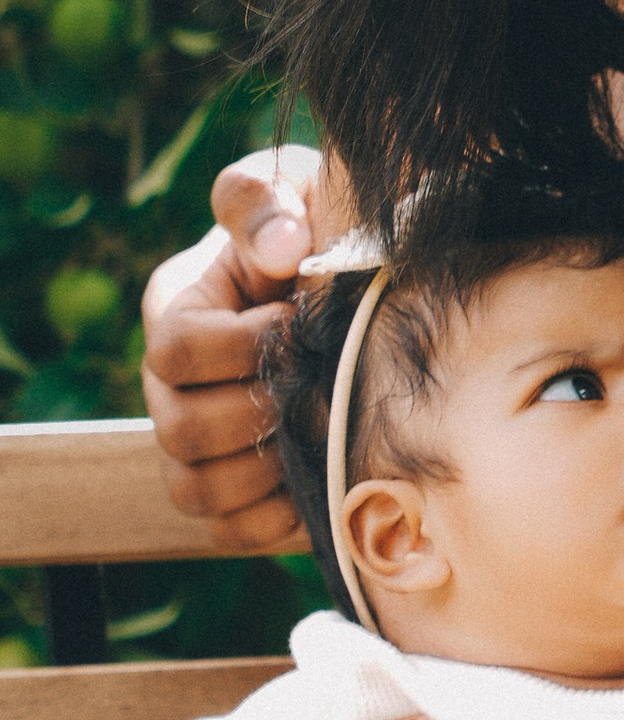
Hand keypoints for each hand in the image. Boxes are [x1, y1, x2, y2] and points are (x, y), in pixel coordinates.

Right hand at [140, 145, 326, 552]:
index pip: (176, 348)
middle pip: (179, 429)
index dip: (243, 345)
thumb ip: (268, 201)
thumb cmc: (320, 230)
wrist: (358, 292)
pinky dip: (274, 519)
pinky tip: (324, 479)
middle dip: (256, 413)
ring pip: (196, 489)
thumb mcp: (297, 190)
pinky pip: (229, 530)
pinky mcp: (230, 490)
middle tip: (319, 388)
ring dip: (263, 472)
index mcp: (177, 309)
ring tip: (320, 433)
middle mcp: (169, 384)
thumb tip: (281, 247)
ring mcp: (193, 443)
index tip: (299, 320)